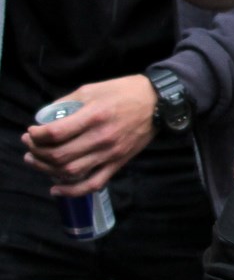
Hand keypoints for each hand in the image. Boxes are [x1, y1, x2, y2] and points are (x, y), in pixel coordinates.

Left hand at [23, 76, 157, 195]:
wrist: (158, 103)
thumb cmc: (124, 92)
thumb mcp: (93, 88)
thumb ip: (68, 102)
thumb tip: (46, 118)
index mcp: (94, 115)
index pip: (56, 133)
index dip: (37, 135)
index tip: (31, 132)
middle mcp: (101, 138)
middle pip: (59, 155)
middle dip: (37, 153)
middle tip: (30, 147)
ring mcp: (110, 154)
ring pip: (71, 172)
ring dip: (47, 170)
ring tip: (37, 162)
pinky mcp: (117, 163)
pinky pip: (92, 184)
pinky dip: (72, 191)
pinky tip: (56, 188)